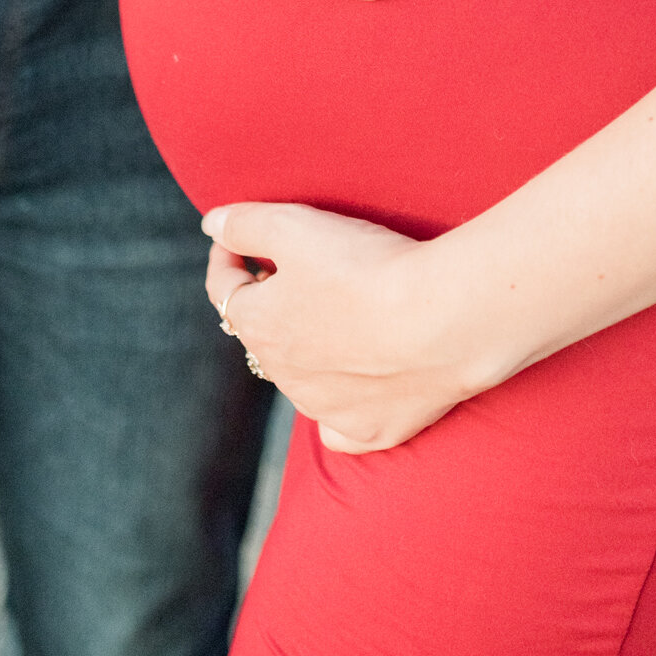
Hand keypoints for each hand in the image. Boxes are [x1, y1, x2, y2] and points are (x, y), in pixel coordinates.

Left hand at [203, 203, 479, 451]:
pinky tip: (351, 391)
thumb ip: (244, 224)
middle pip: (262, 333)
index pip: (224, 288)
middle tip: (290, 271)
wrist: (442, 320)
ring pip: (299, 379)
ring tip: (332, 317)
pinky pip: (339, 428)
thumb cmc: (366, 268)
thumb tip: (213, 225)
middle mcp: (283, 376)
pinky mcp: (370, 431)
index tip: (237, 237)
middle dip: (268, 302)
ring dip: (305, 349)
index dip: (228, 256)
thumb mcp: (293, 226)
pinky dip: (339, 409)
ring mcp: (325, 409)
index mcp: (258, 325)